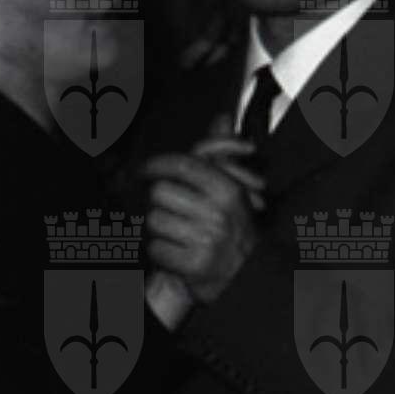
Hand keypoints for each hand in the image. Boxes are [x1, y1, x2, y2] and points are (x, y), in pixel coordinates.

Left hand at [142, 116, 264, 303]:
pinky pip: (155, 248)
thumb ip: (220, 153)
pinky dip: (160, 251)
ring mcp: (205, 240)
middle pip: (160, 193)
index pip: (181, 166)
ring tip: (174, 232)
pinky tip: (175, 252)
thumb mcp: (232, 189)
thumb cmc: (235, 228)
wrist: (248, 275)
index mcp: (228, 191)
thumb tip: (221, 117)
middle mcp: (218, 214)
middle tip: (168, 209)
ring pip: (153, 221)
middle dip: (160, 202)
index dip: (157, 165)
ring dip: (158, 227)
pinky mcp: (192, 265)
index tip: (146, 170)